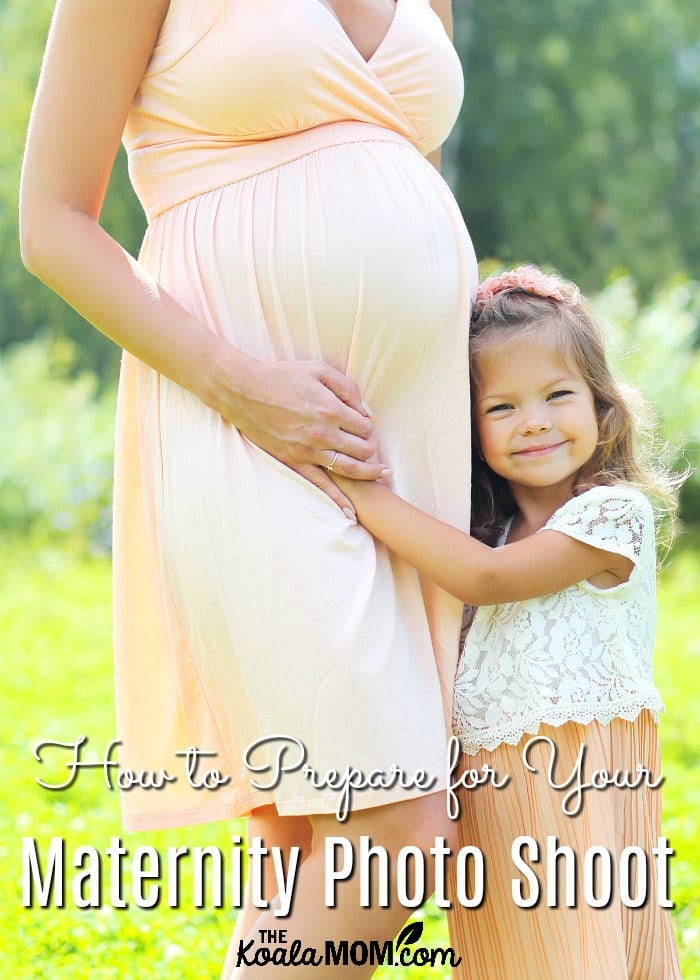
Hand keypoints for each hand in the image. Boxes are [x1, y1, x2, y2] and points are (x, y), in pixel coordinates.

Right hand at [224, 355, 389, 516]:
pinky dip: (338, 500)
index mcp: (331, 409)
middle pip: (363, 448)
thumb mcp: (318, 369)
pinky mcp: (295, 462)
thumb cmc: (281, 376)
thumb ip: (346, 386)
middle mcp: (324, 433)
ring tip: (382, 474)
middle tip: (370, 443)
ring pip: (350, 468)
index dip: (369, 424)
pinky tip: (351, 512)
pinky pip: (322, 485)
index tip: (363, 422)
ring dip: (369, 472)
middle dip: (372, 446)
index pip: (366, 425)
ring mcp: (309, 451)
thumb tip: (363, 407)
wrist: (244, 391)